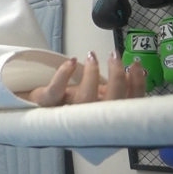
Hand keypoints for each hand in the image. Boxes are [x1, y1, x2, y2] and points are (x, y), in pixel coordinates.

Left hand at [19, 50, 145, 106]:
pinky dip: (64, 74)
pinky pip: (55, 90)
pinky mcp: (47, 103)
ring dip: (92, 74)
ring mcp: (67, 111)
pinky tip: (72, 62)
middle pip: (110, 103)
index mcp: (103, 116)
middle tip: (115, 56)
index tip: (136, 65)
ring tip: (92, 56)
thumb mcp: (94, 96)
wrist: (36, 107)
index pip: (127, 104)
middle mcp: (88, 117)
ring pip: (85, 98)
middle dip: (117, 78)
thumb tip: (129, 73)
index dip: (136, 85)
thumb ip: (110, 90)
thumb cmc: (70, 101)